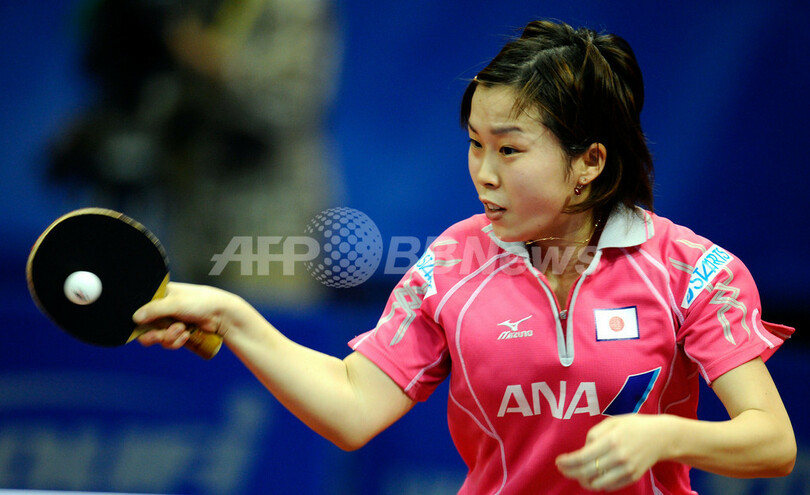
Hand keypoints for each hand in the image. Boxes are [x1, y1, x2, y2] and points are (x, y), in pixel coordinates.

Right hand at [133, 282, 250, 349]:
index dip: (140, 320)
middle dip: (154, 334)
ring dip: (169, 337)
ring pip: (157, 337)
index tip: (142, 326)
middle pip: (145, 327)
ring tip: (182, 330)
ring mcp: (171, 321)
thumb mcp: (174, 303)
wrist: (222, 315)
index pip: (141, 308)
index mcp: (161, 295)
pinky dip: (176, 341)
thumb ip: (153, 309)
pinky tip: (187, 335)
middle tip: (159, 336)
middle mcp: (163, 308)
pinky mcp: (179, 333)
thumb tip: (134, 318)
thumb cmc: (200, 302)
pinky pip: (169, 342)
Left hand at [555, 414, 671, 490]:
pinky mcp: (632, 478)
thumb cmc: (633, 426)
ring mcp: (626, 469)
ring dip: (583, 481)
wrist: (661, 437)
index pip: (582, 457)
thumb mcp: (612, 422)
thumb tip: (583, 449)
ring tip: (577, 474)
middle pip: (586, 472)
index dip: (567, 462)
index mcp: (611, 440)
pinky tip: (592, 476)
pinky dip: (598, 484)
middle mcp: (618, 457)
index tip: (558, 461)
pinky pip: (609, 486)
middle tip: (562, 469)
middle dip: (570, 472)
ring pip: (597, 483)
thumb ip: (594, 434)